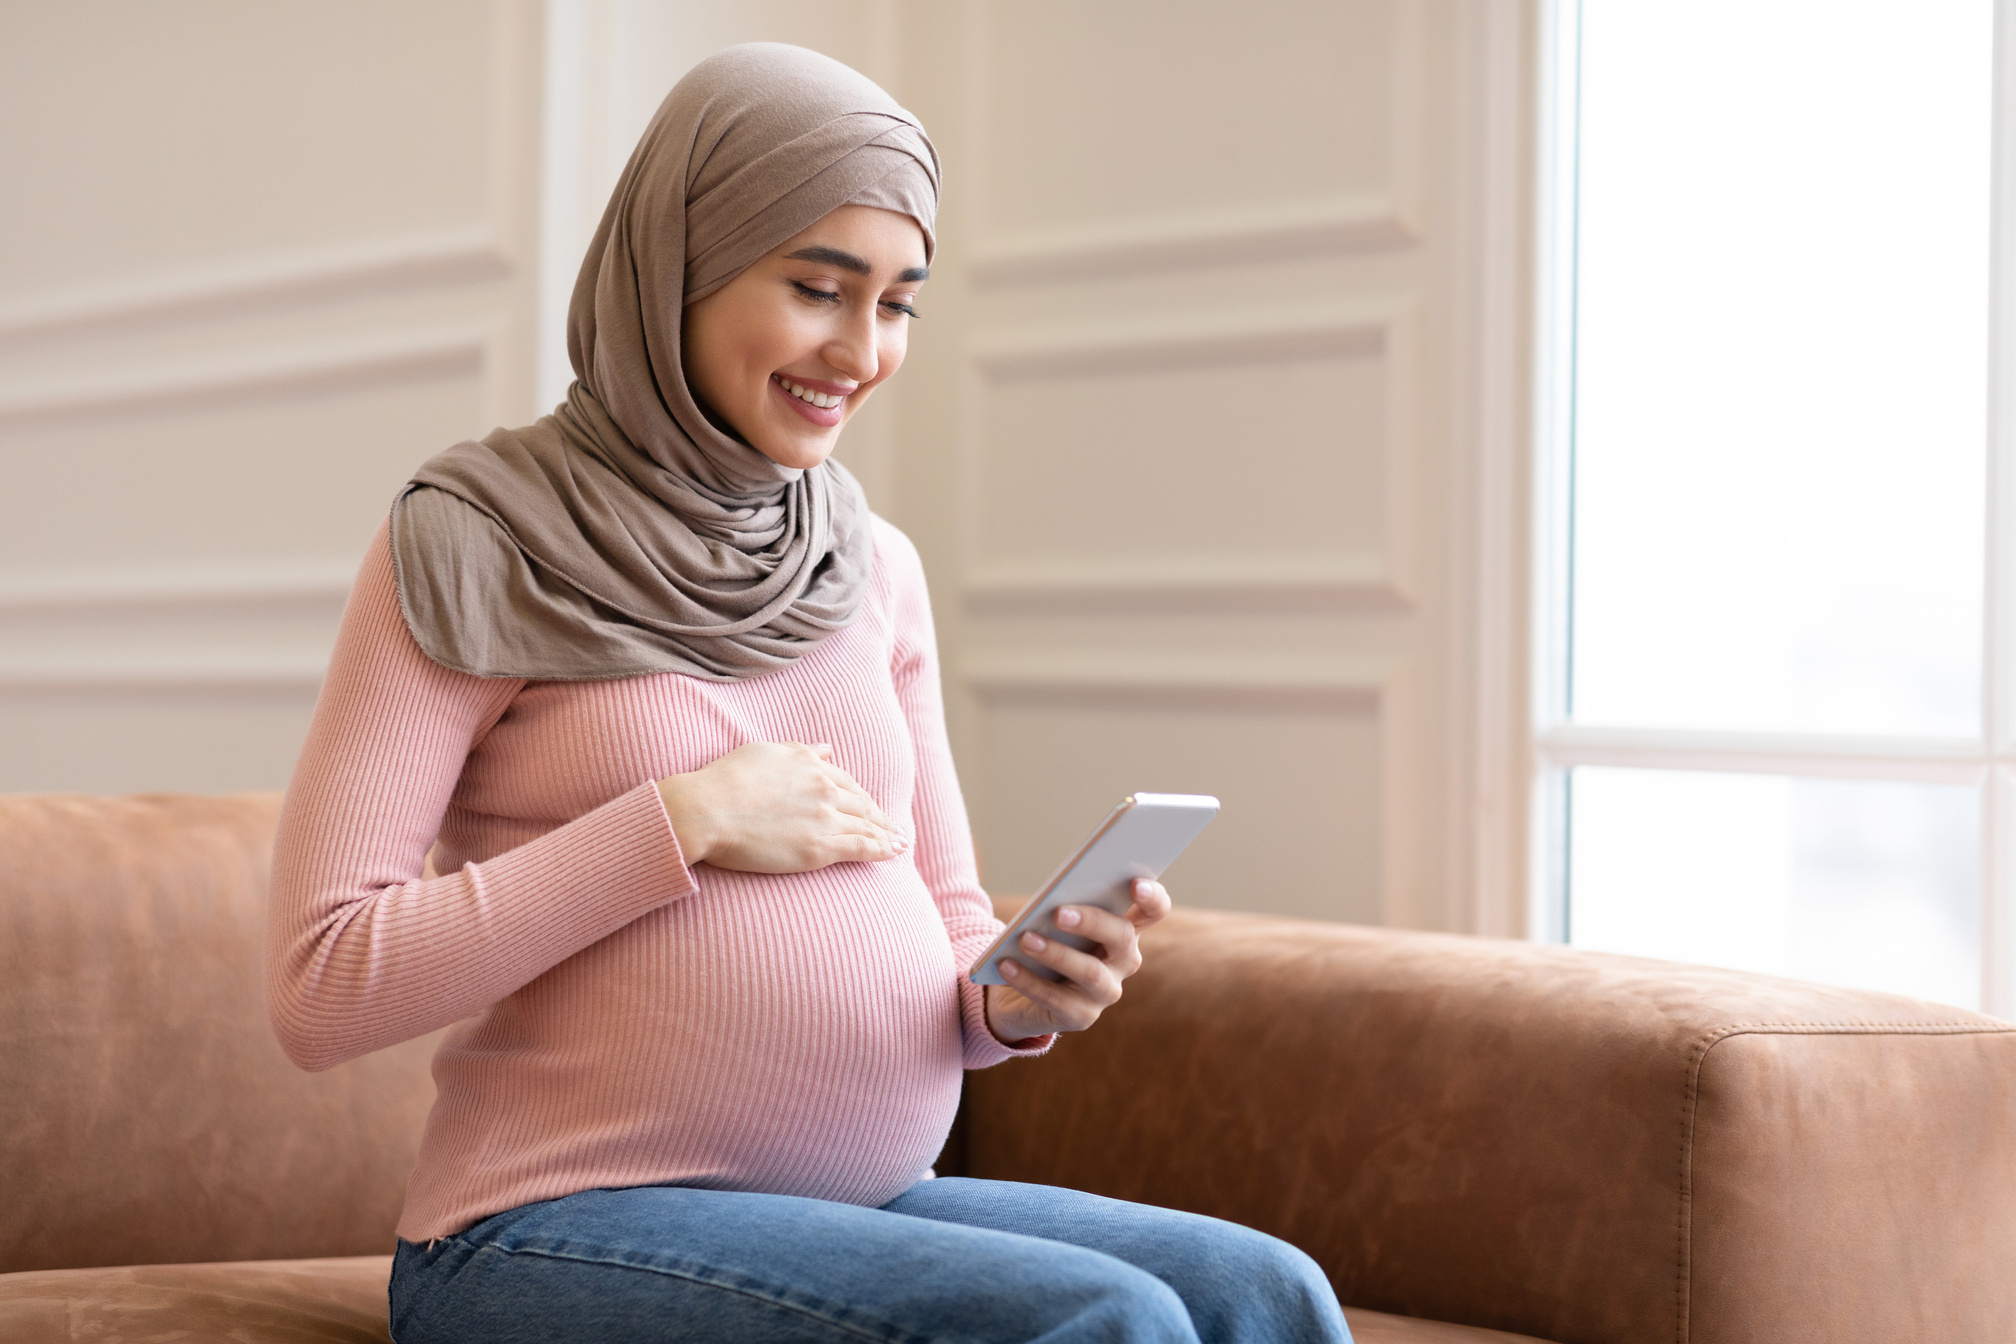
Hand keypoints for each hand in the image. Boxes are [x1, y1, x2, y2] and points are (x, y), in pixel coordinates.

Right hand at [656, 742, 906, 872]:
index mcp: (809, 762)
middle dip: (879, 815)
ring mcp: (824, 816)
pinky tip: (894, 852)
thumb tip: (825, 749)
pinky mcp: (820, 846)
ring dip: (887, 834)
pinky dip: (882, 849)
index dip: (860, 795)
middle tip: (892, 827)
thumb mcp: (764, 752)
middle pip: (861, 802)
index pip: (845, 780)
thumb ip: (799, 750)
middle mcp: (823, 786)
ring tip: (899, 842)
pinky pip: (861, 847)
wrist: (707, 810)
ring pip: (866, 825)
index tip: (870, 804)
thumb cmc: (724, 781)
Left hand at [983, 878, 1171, 1042]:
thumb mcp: (1054, 922)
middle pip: (1122, 937)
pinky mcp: (1082, 1016)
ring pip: (1090, 972)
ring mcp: (1106, 991)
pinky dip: (1028, 980)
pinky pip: (1057, 999)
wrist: (1020, 994)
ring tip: (1025, 939)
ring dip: (1056, 953)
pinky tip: (1006, 965)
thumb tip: (1052, 901)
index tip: (1135, 884)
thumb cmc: (1044, 942)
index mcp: (1123, 929)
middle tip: (1059, 912)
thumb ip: (1063, 907)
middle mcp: (1124, 961)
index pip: (1154, 910)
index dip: (1152, 896)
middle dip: (1092, 921)